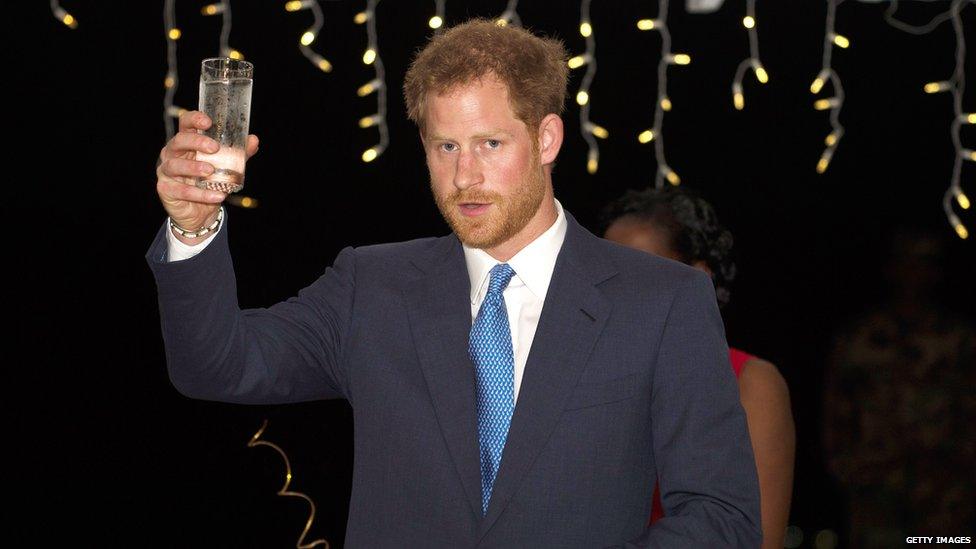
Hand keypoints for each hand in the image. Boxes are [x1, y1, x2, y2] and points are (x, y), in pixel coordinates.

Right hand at [156, 111, 258, 242]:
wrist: (201, 212)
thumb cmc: (210, 182)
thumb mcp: (226, 165)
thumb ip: (238, 153)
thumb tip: (253, 140)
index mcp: (186, 142)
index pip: (185, 124)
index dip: (194, 119)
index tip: (208, 122)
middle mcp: (172, 153)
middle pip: (178, 141)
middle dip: (196, 142)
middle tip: (214, 148)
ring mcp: (166, 171)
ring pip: (175, 165)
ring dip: (193, 167)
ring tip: (210, 171)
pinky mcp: (166, 189)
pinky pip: (181, 191)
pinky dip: (200, 194)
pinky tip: (217, 196)